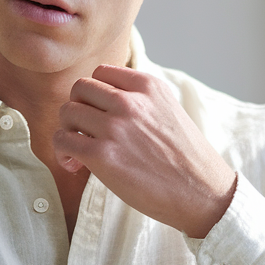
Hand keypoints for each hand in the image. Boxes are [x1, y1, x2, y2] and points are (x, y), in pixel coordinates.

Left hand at [52, 65, 236, 237]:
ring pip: (67, 112)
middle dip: (77, 109)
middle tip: (84, 132)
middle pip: (79, 88)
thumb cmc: (185, 158)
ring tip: (79, 150)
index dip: (94, 94)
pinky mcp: (103, 155)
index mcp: (148, 86)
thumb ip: (139, 100)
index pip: (101, 72)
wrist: (202, 192)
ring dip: (67, 130)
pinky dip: (62, 152)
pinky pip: (62, 140)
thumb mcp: (168, 111)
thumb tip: (101, 104)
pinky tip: (75, 165)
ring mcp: (115, 127)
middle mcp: (130, 101)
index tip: (99, 113)